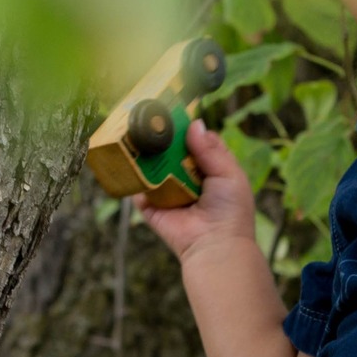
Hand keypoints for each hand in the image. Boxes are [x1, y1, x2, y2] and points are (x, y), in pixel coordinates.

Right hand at [139, 119, 256, 262]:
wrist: (214, 245)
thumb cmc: (229, 210)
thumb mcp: (228, 174)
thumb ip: (211, 149)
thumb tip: (195, 124)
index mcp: (211, 169)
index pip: (198, 141)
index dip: (188, 129)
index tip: (173, 112)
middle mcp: (188, 178)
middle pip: (172, 151)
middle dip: (163, 138)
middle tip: (149, 119)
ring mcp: (169, 192)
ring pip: (154, 167)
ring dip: (146, 154)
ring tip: (134, 135)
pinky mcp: (152, 207)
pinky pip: (139, 189)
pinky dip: (133, 178)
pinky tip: (126, 161)